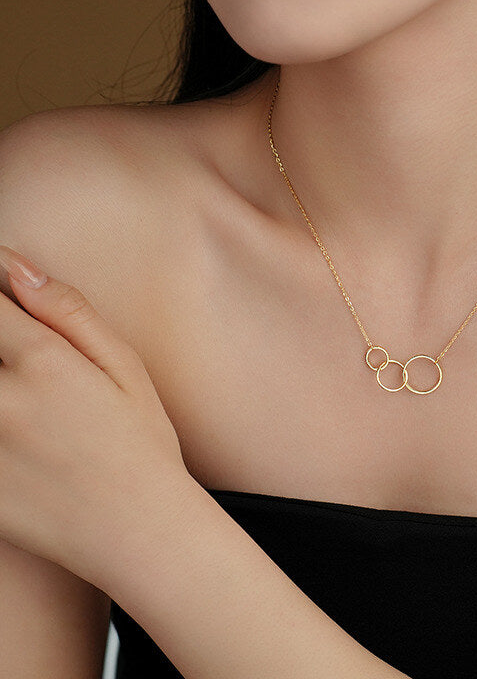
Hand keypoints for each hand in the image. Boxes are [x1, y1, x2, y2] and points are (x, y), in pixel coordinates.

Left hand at [0, 244, 189, 584]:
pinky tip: (13, 421)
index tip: (1, 293)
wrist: (137, 531)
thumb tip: (17, 268)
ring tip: (19, 392)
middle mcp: (0, 400)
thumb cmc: (141, 445)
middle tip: (13, 355)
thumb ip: (70, 313)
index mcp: (43, 362)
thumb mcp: (126, 368)